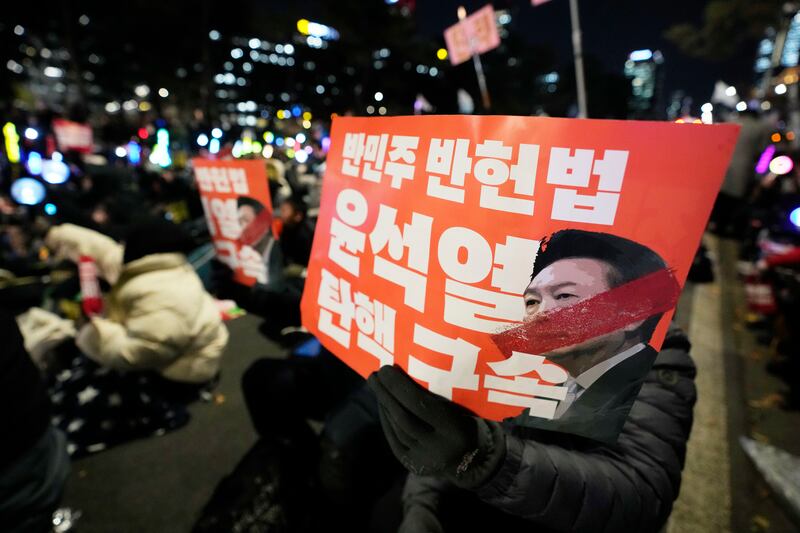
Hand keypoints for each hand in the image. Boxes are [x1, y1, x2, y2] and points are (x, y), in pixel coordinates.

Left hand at [367, 366, 503, 486]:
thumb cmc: (464, 420)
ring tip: (376, 385)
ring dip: (384, 405)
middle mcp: (438, 448)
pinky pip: (394, 439)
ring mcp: (424, 460)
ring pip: (397, 429)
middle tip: (375, 374)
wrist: (470, 458)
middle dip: (386, 394)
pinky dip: (386, 419)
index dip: (400, 387)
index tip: (386, 368)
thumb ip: (437, 394)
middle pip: (404, 418)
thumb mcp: (460, 407)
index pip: (421, 406)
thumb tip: (406, 369)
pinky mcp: (412, 465)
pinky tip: (381, 403)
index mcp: (455, 429)